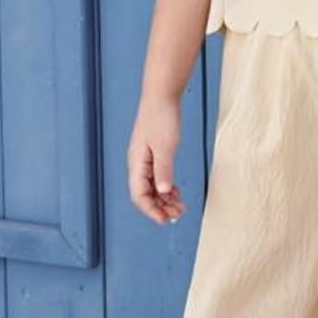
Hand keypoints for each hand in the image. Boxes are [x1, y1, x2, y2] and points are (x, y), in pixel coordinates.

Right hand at [128, 96, 186, 224]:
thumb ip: (164, 170)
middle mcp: (138, 165)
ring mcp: (145, 160)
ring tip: (180, 207)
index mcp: (137, 164)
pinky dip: (167, 188)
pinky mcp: (154, 155)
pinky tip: (177, 193)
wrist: (161, 97)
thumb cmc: (161, 118)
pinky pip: (158, 178)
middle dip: (160, 207)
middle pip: (146, 195)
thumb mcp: (165, 147)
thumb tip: (164, 192)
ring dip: (165, 199)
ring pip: (153, 188)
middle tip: (178, 215)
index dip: (151, 210)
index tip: (165, 220)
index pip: (139, 196)